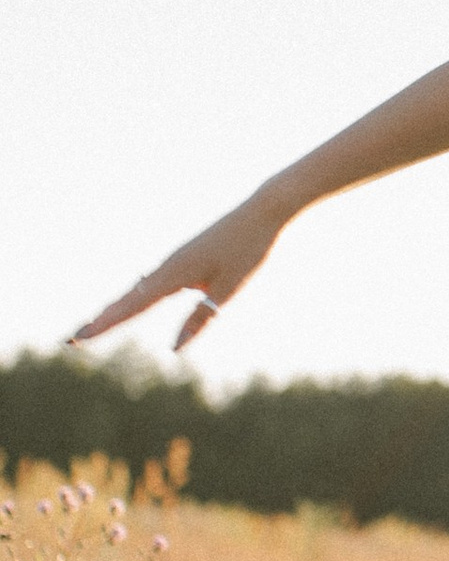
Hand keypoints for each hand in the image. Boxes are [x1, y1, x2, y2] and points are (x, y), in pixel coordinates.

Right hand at [73, 194, 287, 355]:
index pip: (132, 307)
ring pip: (138, 291)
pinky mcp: (184, 258)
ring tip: (92, 328)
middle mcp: (167, 266)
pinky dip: (135, 296)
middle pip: (127, 299)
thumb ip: (200, 319)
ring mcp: (174, 261)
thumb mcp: (229, 290)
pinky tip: (129, 302)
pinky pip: (152, 282)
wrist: (263, 210)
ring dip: (115, 310)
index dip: (105, 325)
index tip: (79, 338)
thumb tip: (175, 349)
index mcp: (174, 274)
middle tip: (72, 340)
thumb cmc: (249, 250)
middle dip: (101, 320)